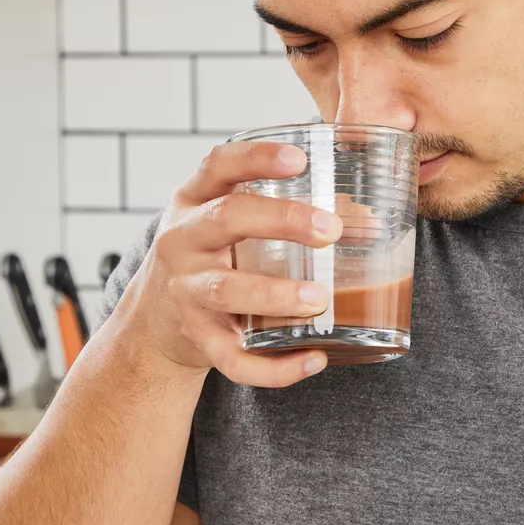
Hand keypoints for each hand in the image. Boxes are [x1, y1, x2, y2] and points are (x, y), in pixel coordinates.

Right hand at [114, 140, 339, 386]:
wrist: (153, 318)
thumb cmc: (211, 254)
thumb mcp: (224, 218)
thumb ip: (277, 207)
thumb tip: (370, 219)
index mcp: (194, 200)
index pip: (218, 165)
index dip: (256, 157)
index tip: (300, 158)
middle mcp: (182, 240)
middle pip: (226, 219)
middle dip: (281, 220)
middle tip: (331, 230)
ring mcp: (186, 290)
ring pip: (226, 289)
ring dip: (275, 293)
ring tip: (320, 298)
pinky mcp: (197, 337)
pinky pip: (233, 358)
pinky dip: (274, 367)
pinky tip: (314, 359)